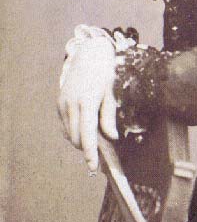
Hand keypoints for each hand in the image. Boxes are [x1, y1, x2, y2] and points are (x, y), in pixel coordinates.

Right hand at [57, 37, 118, 172]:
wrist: (88, 55)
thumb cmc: (104, 73)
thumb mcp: (111, 93)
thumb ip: (109, 116)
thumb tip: (111, 137)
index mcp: (87, 102)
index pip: (87, 134)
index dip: (90, 152)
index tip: (92, 166)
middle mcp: (72, 104)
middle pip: (76, 138)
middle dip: (87, 148)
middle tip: (101, 152)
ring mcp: (63, 104)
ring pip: (68, 134)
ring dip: (80, 140)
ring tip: (95, 138)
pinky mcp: (59, 103)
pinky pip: (64, 125)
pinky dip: (73, 132)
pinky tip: (84, 128)